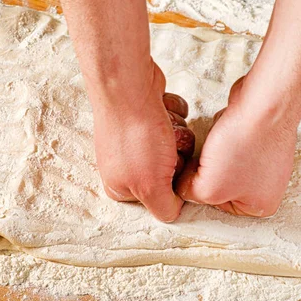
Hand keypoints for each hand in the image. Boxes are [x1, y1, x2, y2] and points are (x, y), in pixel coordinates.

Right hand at [91, 60, 193, 221]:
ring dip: (178, 133)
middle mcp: (127, 164)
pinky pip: (176, 121)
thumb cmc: (137, 138)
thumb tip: (173, 213)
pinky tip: (161, 109)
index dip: (171, 185)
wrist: (129, 88)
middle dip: (177, 155)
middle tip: (165, 146)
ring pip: (178, 145)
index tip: (167, 172)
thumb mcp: (149, 186)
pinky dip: (174, 114)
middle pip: (174, 171)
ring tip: (162, 125)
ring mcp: (138, 138)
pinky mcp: (148, 116)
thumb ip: (162, 208)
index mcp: (121, 187)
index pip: (162, 198)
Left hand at [176, 76, 297, 216]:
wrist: (264, 104)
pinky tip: (227, 129)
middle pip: (218, 183)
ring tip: (221, 141)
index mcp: (260, 205)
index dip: (201, 189)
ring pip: (220, 161)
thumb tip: (183, 187)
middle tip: (210, 157)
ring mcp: (264, 159)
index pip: (216, 206)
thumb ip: (192, 195)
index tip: (199, 175)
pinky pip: (227, 141)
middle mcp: (266, 184)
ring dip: (213, 149)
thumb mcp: (209, 188)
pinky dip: (222, 133)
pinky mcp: (258, 136)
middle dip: (207, 168)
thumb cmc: (245, 146)